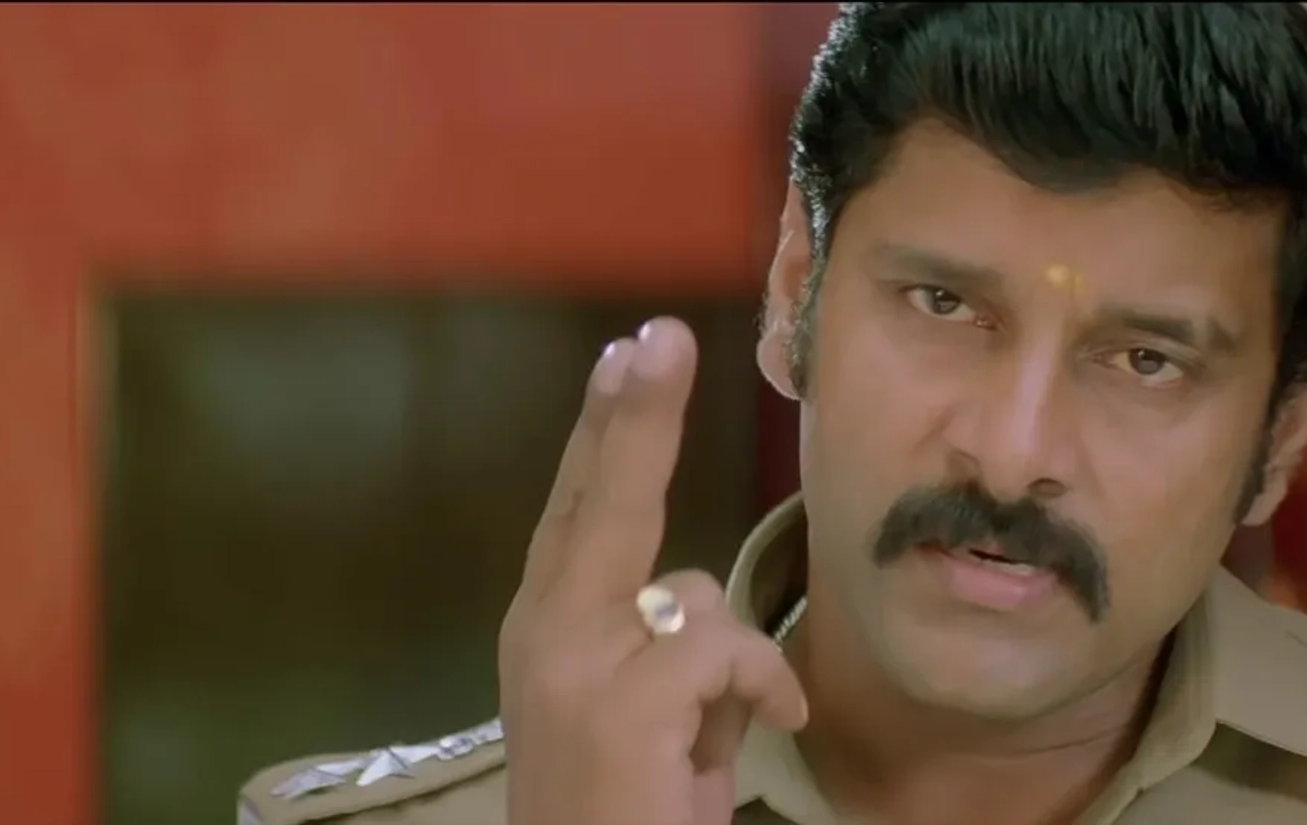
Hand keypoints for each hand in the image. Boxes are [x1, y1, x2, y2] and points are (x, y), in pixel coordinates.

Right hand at [497, 318, 808, 824]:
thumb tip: (703, 609)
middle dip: (635, 415)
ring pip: (694, 596)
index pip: (579, 510)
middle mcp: (544, 635)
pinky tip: (763, 731)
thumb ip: (664, 649)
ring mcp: (574, 668)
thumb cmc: (625, 809)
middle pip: (602, 500)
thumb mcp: (646, 718)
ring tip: (709, 742)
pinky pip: (724, 651)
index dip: (608, 431)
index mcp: (546, 631)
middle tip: (659, 336)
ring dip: (735, 667)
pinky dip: (760, 690)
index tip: (630, 354)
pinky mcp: (619, 705)